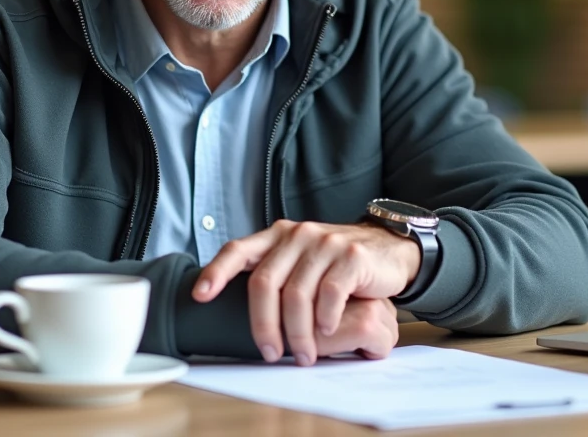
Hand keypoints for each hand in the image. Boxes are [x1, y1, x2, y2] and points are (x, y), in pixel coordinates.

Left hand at [192, 220, 419, 364]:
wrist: (387, 249)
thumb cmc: (336, 265)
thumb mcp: (300, 261)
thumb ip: (274, 272)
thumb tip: (232, 309)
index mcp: (277, 235)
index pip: (237, 250)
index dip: (216, 272)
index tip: (199, 296)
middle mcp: (297, 234)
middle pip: (265, 282)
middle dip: (263, 325)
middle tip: (269, 353)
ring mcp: (325, 242)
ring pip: (297, 294)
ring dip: (298, 333)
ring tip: (304, 354)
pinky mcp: (351, 256)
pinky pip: (330, 293)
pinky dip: (325, 319)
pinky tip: (327, 331)